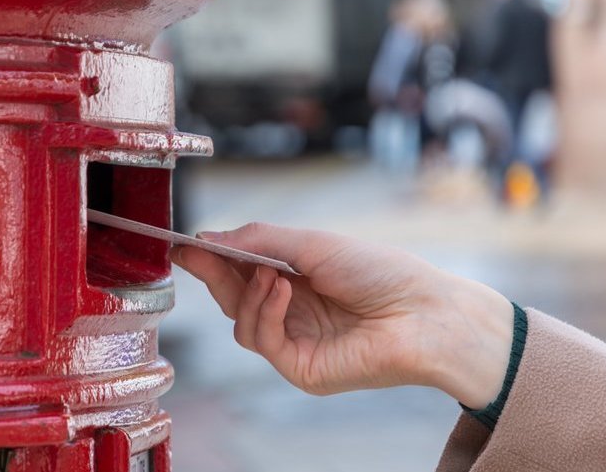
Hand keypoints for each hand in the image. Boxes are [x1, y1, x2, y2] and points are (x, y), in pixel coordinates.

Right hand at [171, 223, 513, 408]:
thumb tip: (209, 238)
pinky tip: (283, 290)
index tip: (182, 243)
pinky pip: (262, 341)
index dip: (210, 257)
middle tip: (195, 252)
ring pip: (241, 323)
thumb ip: (258, 240)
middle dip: (213, 273)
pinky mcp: (302, 368)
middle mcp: (291, 312)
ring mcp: (295, 342)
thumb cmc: (379, 271)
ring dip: (247, 293)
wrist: (423, 311)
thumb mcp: (312, 243)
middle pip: (232, 298)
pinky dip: (265, 312)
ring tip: (272, 273)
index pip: (240, 270)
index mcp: (293, 279)